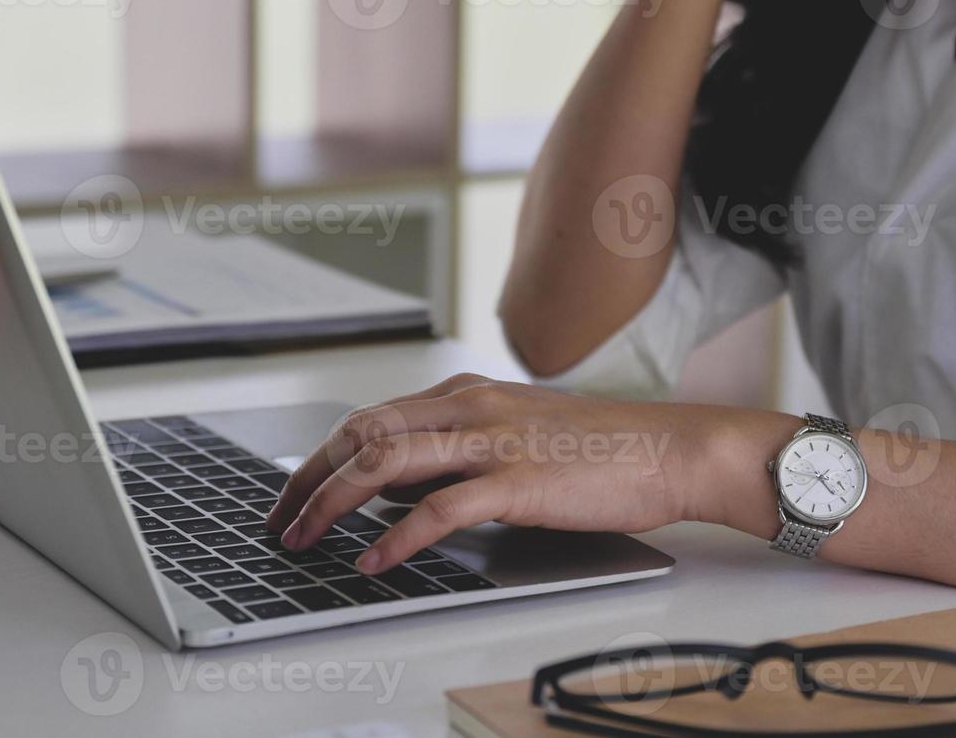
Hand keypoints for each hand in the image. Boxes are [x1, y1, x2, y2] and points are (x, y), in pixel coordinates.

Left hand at [265, 373, 796, 573]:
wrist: (674, 449)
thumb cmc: (607, 450)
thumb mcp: (520, 435)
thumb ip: (458, 454)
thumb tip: (395, 490)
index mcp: (471, 394)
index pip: (373, 416)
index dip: (324, 454)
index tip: (296, 489)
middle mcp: (474, 408)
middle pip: (364, 432)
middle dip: (309, 476)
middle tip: (281, 518)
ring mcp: (495, 441)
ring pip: (386, 462)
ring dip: (332, 502)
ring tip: (305, 538)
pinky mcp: (518, 482)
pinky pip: (439, 511)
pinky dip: (396, 537)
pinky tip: (374, 561)